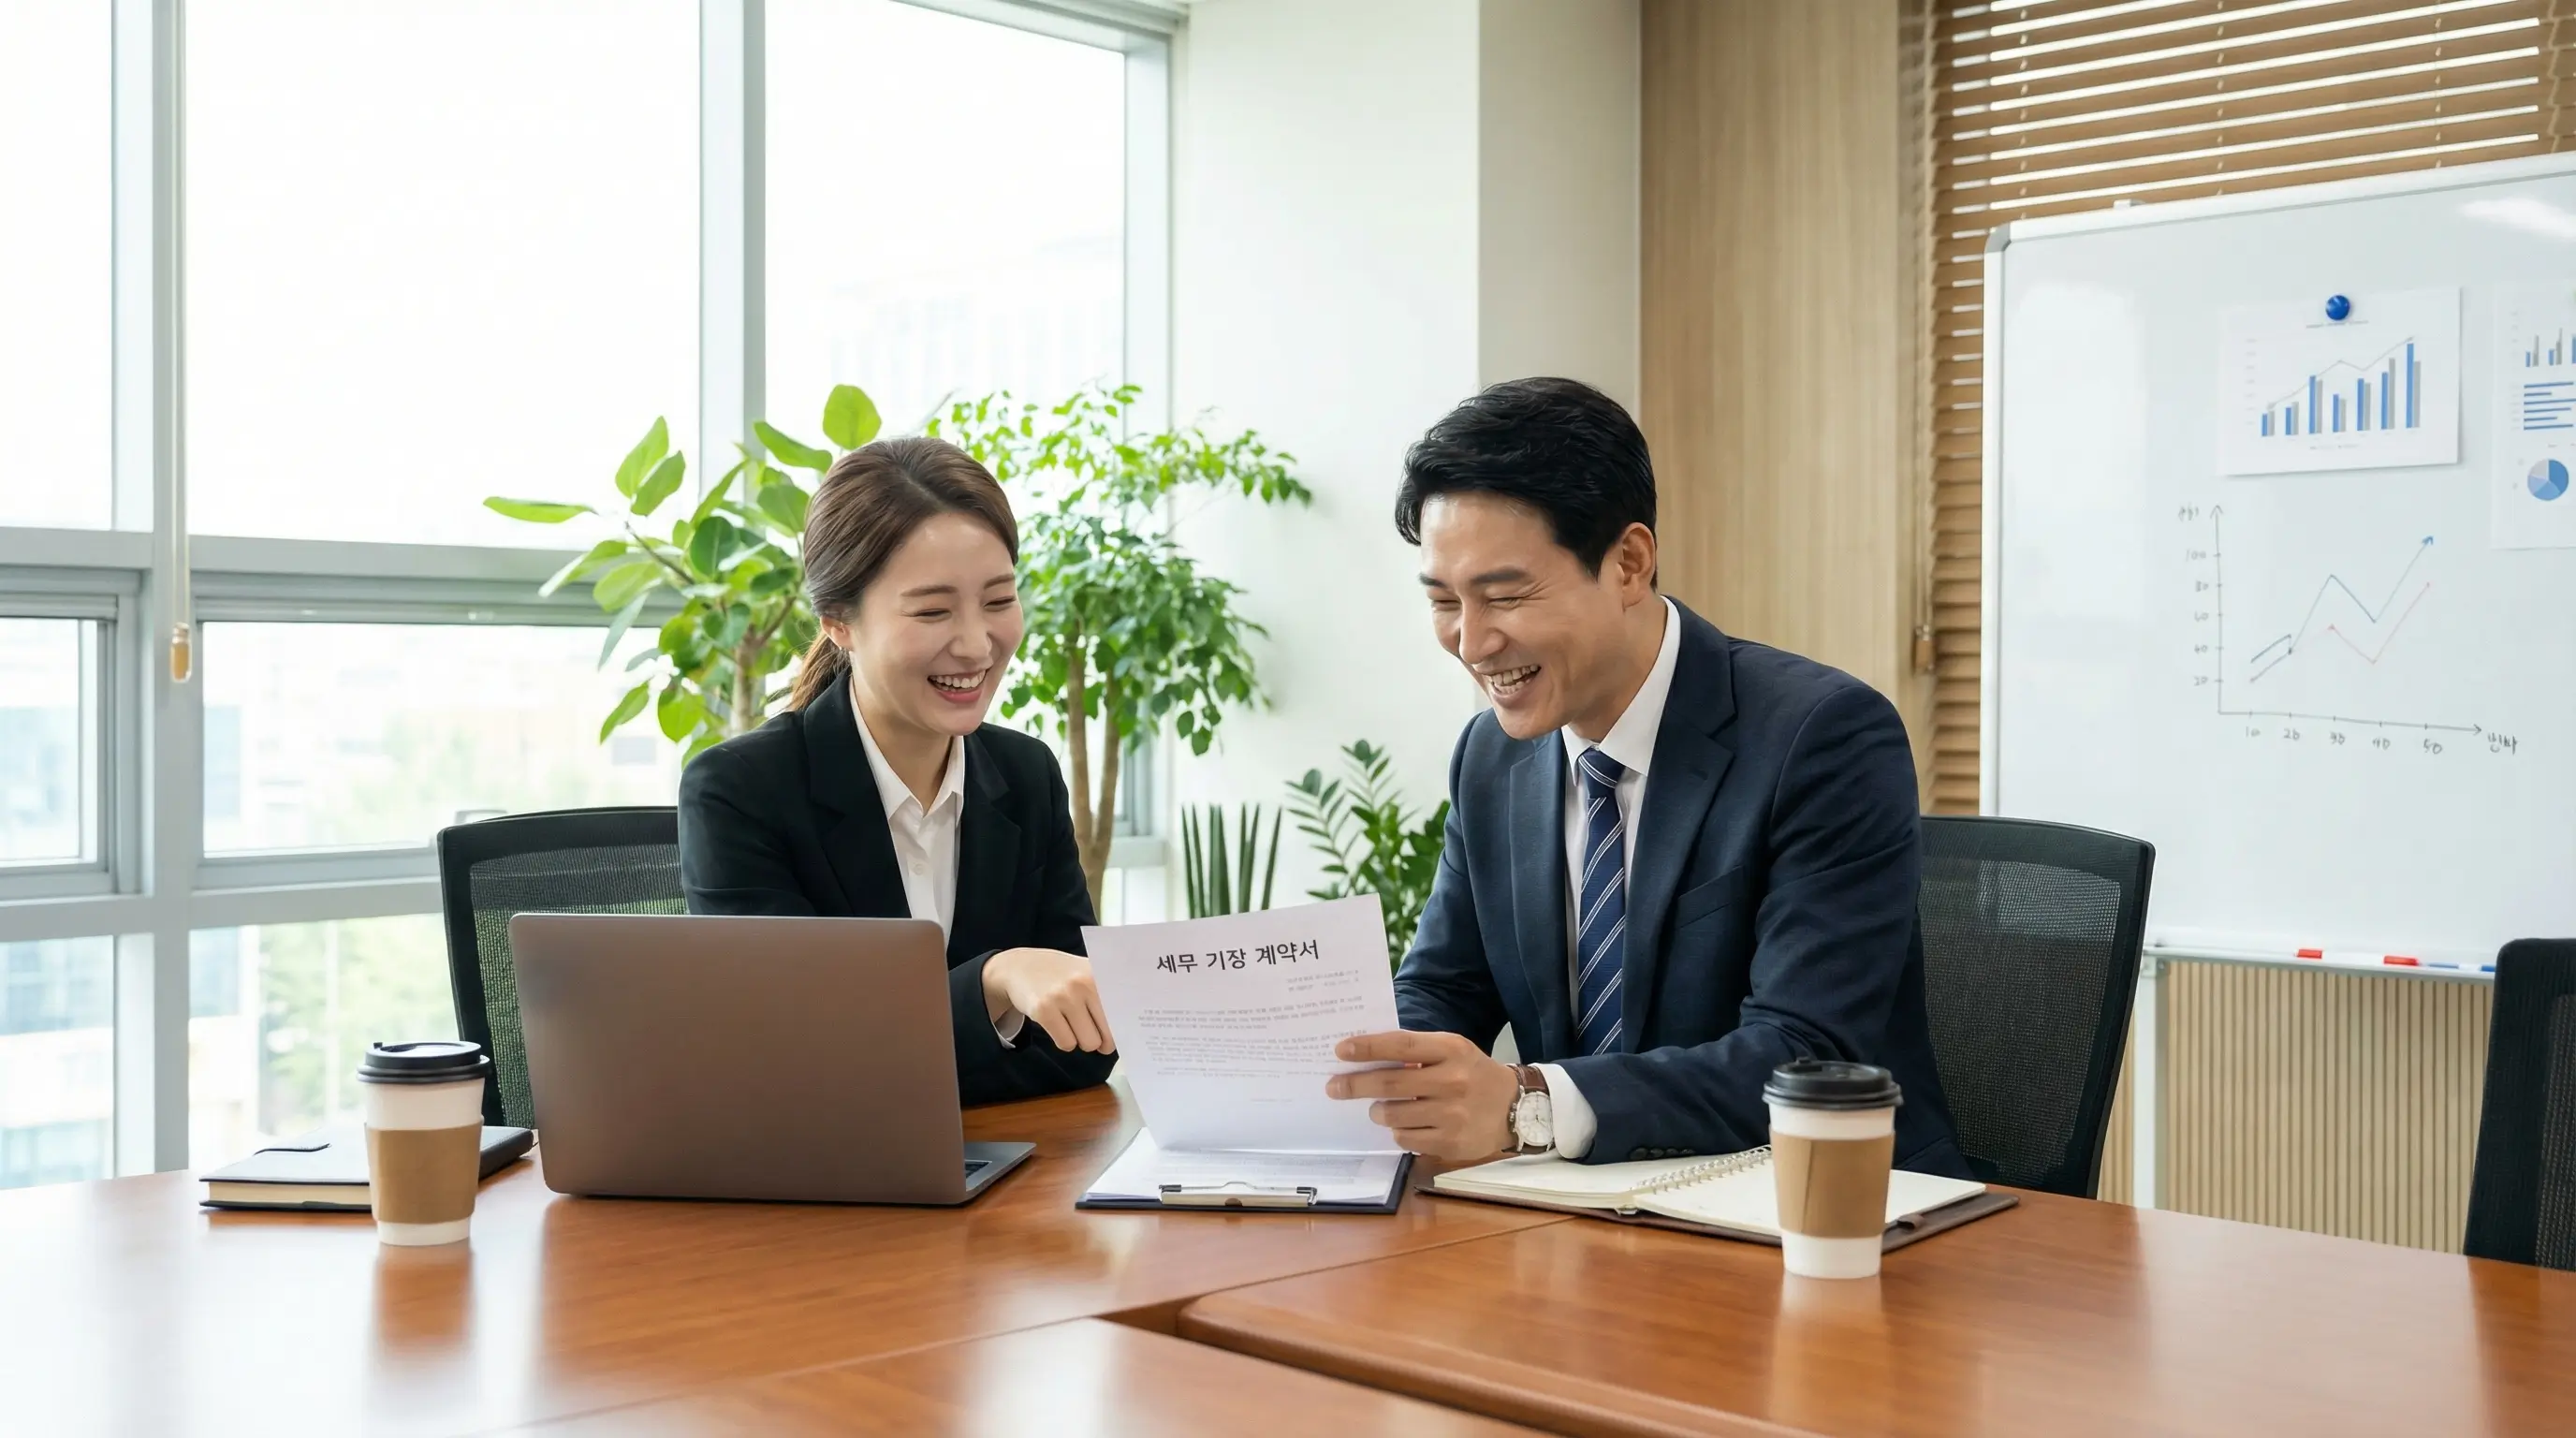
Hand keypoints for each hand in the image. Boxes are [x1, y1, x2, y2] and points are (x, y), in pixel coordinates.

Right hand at [981, 948, 1114, 1053]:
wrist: (1018, 966)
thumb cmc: (1060, 974)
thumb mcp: (1085, 972)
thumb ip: (1107, 993)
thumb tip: (1130, 1026)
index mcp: (1099, 974)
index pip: (1123, 1012)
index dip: (1124, 1028)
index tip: (1124, 1035)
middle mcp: (1083, 984)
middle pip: (1108, 1034)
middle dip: (1102, 1041)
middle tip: (1095, 1034)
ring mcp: (1062, 997)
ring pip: (1088, 1042)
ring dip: (1081, 1040)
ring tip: (1072, 1024)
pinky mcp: (1043, 1010)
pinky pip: (1066, 1043)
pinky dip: (1064, 1042)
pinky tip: (1058, 1026)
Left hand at [1325, 1030, 1518, 1160]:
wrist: (1515, 1108)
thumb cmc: (1473, 1074)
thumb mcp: (1452, 1051)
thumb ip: (1416, 1052)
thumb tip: (1366, 1056)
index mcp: (1451, 1050)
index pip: (1401, 1045)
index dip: (1368, 1047)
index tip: (1340, 1050)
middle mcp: (1453, 1081)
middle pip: (1390, 1084)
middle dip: (1355, 1085)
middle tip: (1334, 1087)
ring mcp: (1452, 1115)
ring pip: (1394, 1115)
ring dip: (1378, 1112)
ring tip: (1378, 1109)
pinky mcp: (1451, 1143)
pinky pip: (1406, 1139)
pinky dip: (1398, 1131)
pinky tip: (1405, 1124)